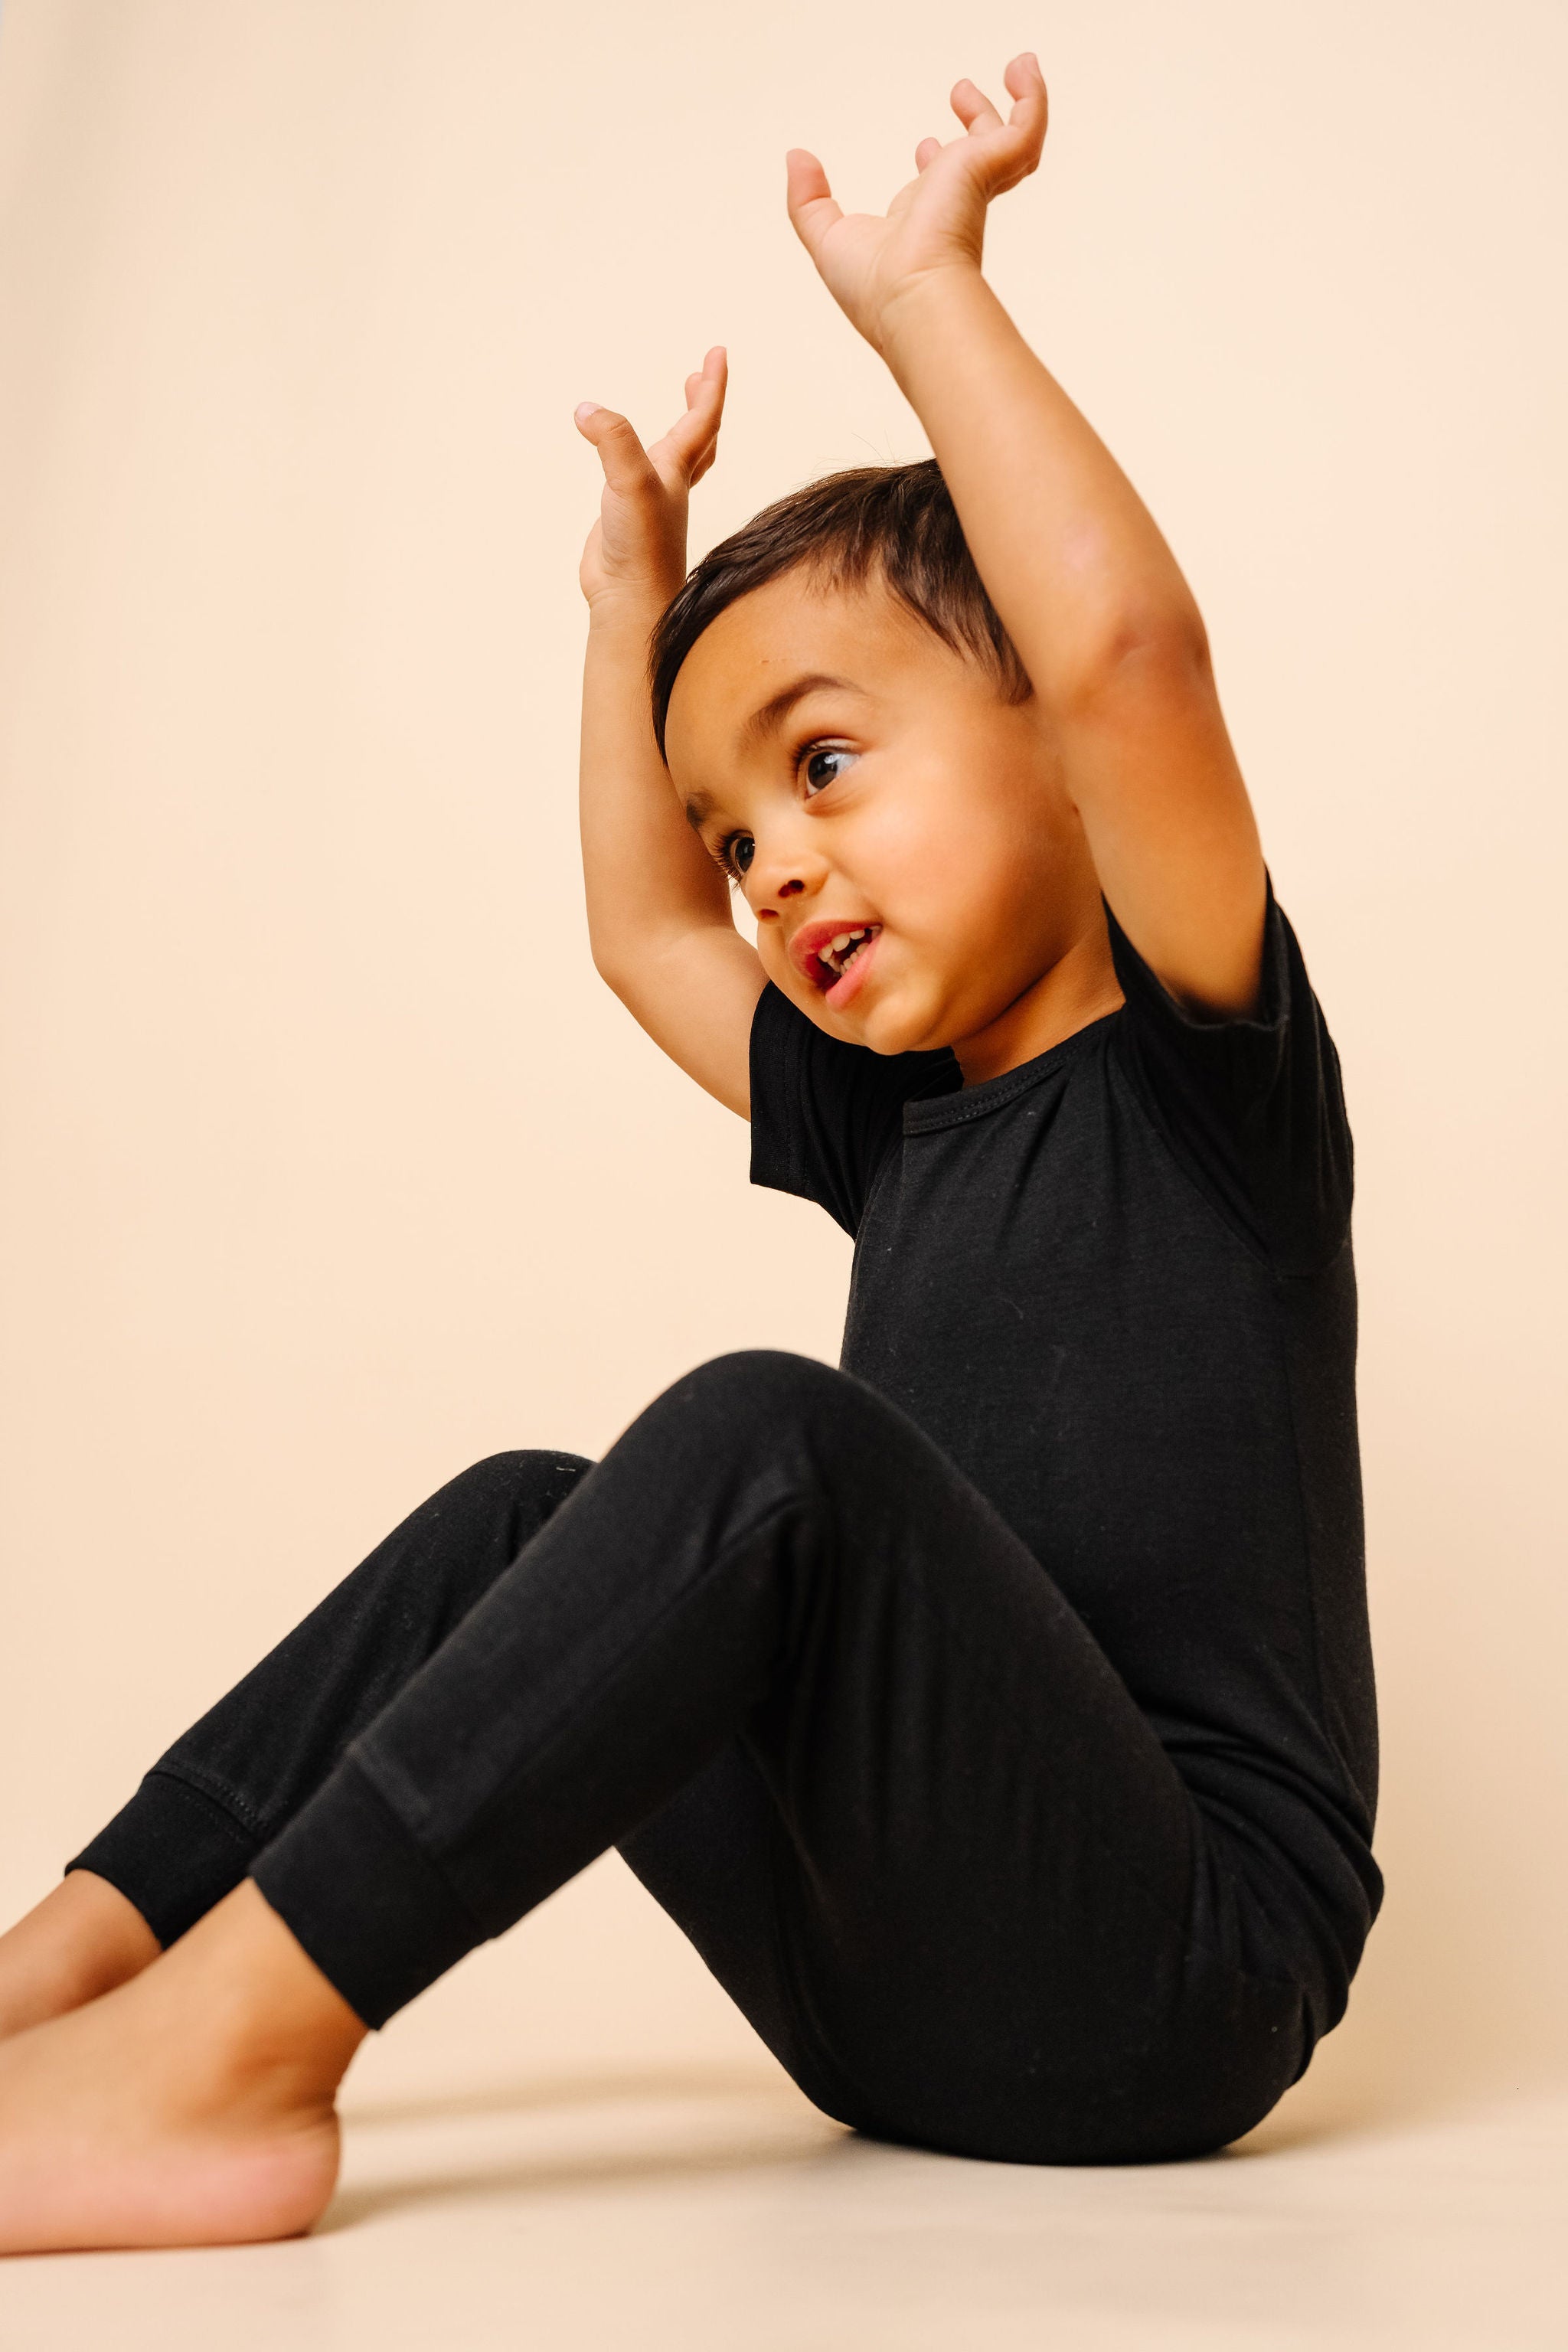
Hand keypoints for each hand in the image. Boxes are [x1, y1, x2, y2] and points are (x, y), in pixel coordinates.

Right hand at [575, 349, 726, 612]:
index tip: (718, 352)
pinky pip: (638, 480)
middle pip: (698, 437)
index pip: (703, 418)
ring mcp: (650, 503)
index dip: (712, 385)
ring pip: (675, 459)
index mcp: (677, 470)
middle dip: (702, 403)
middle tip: (700, 375)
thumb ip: (612, 440)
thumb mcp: (628, 482)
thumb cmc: (641, 547)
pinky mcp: (628, 520)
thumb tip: (586, 411)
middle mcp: (670, 484)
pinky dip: (637, 461)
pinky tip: (627, 462)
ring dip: (682, 431)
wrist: (629, 600)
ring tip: (680, 408)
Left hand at [786, 55, 1046, 353]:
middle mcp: (954, 204)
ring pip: (1011, 141)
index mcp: (922, 224)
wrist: (911, 297)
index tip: (924, 147)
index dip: (931, 164)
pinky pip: (1026, 124)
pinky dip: (1032, 98)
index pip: (935, 186)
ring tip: (1016, 70)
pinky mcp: (990, 166)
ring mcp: (976, 184)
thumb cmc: (874, 289)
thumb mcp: (826, 238)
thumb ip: (809, 200)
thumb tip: (796, 160)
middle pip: (975, 158)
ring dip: (1016, 106)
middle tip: (961, 96)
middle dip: (974, 126)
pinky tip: (1023, 69)